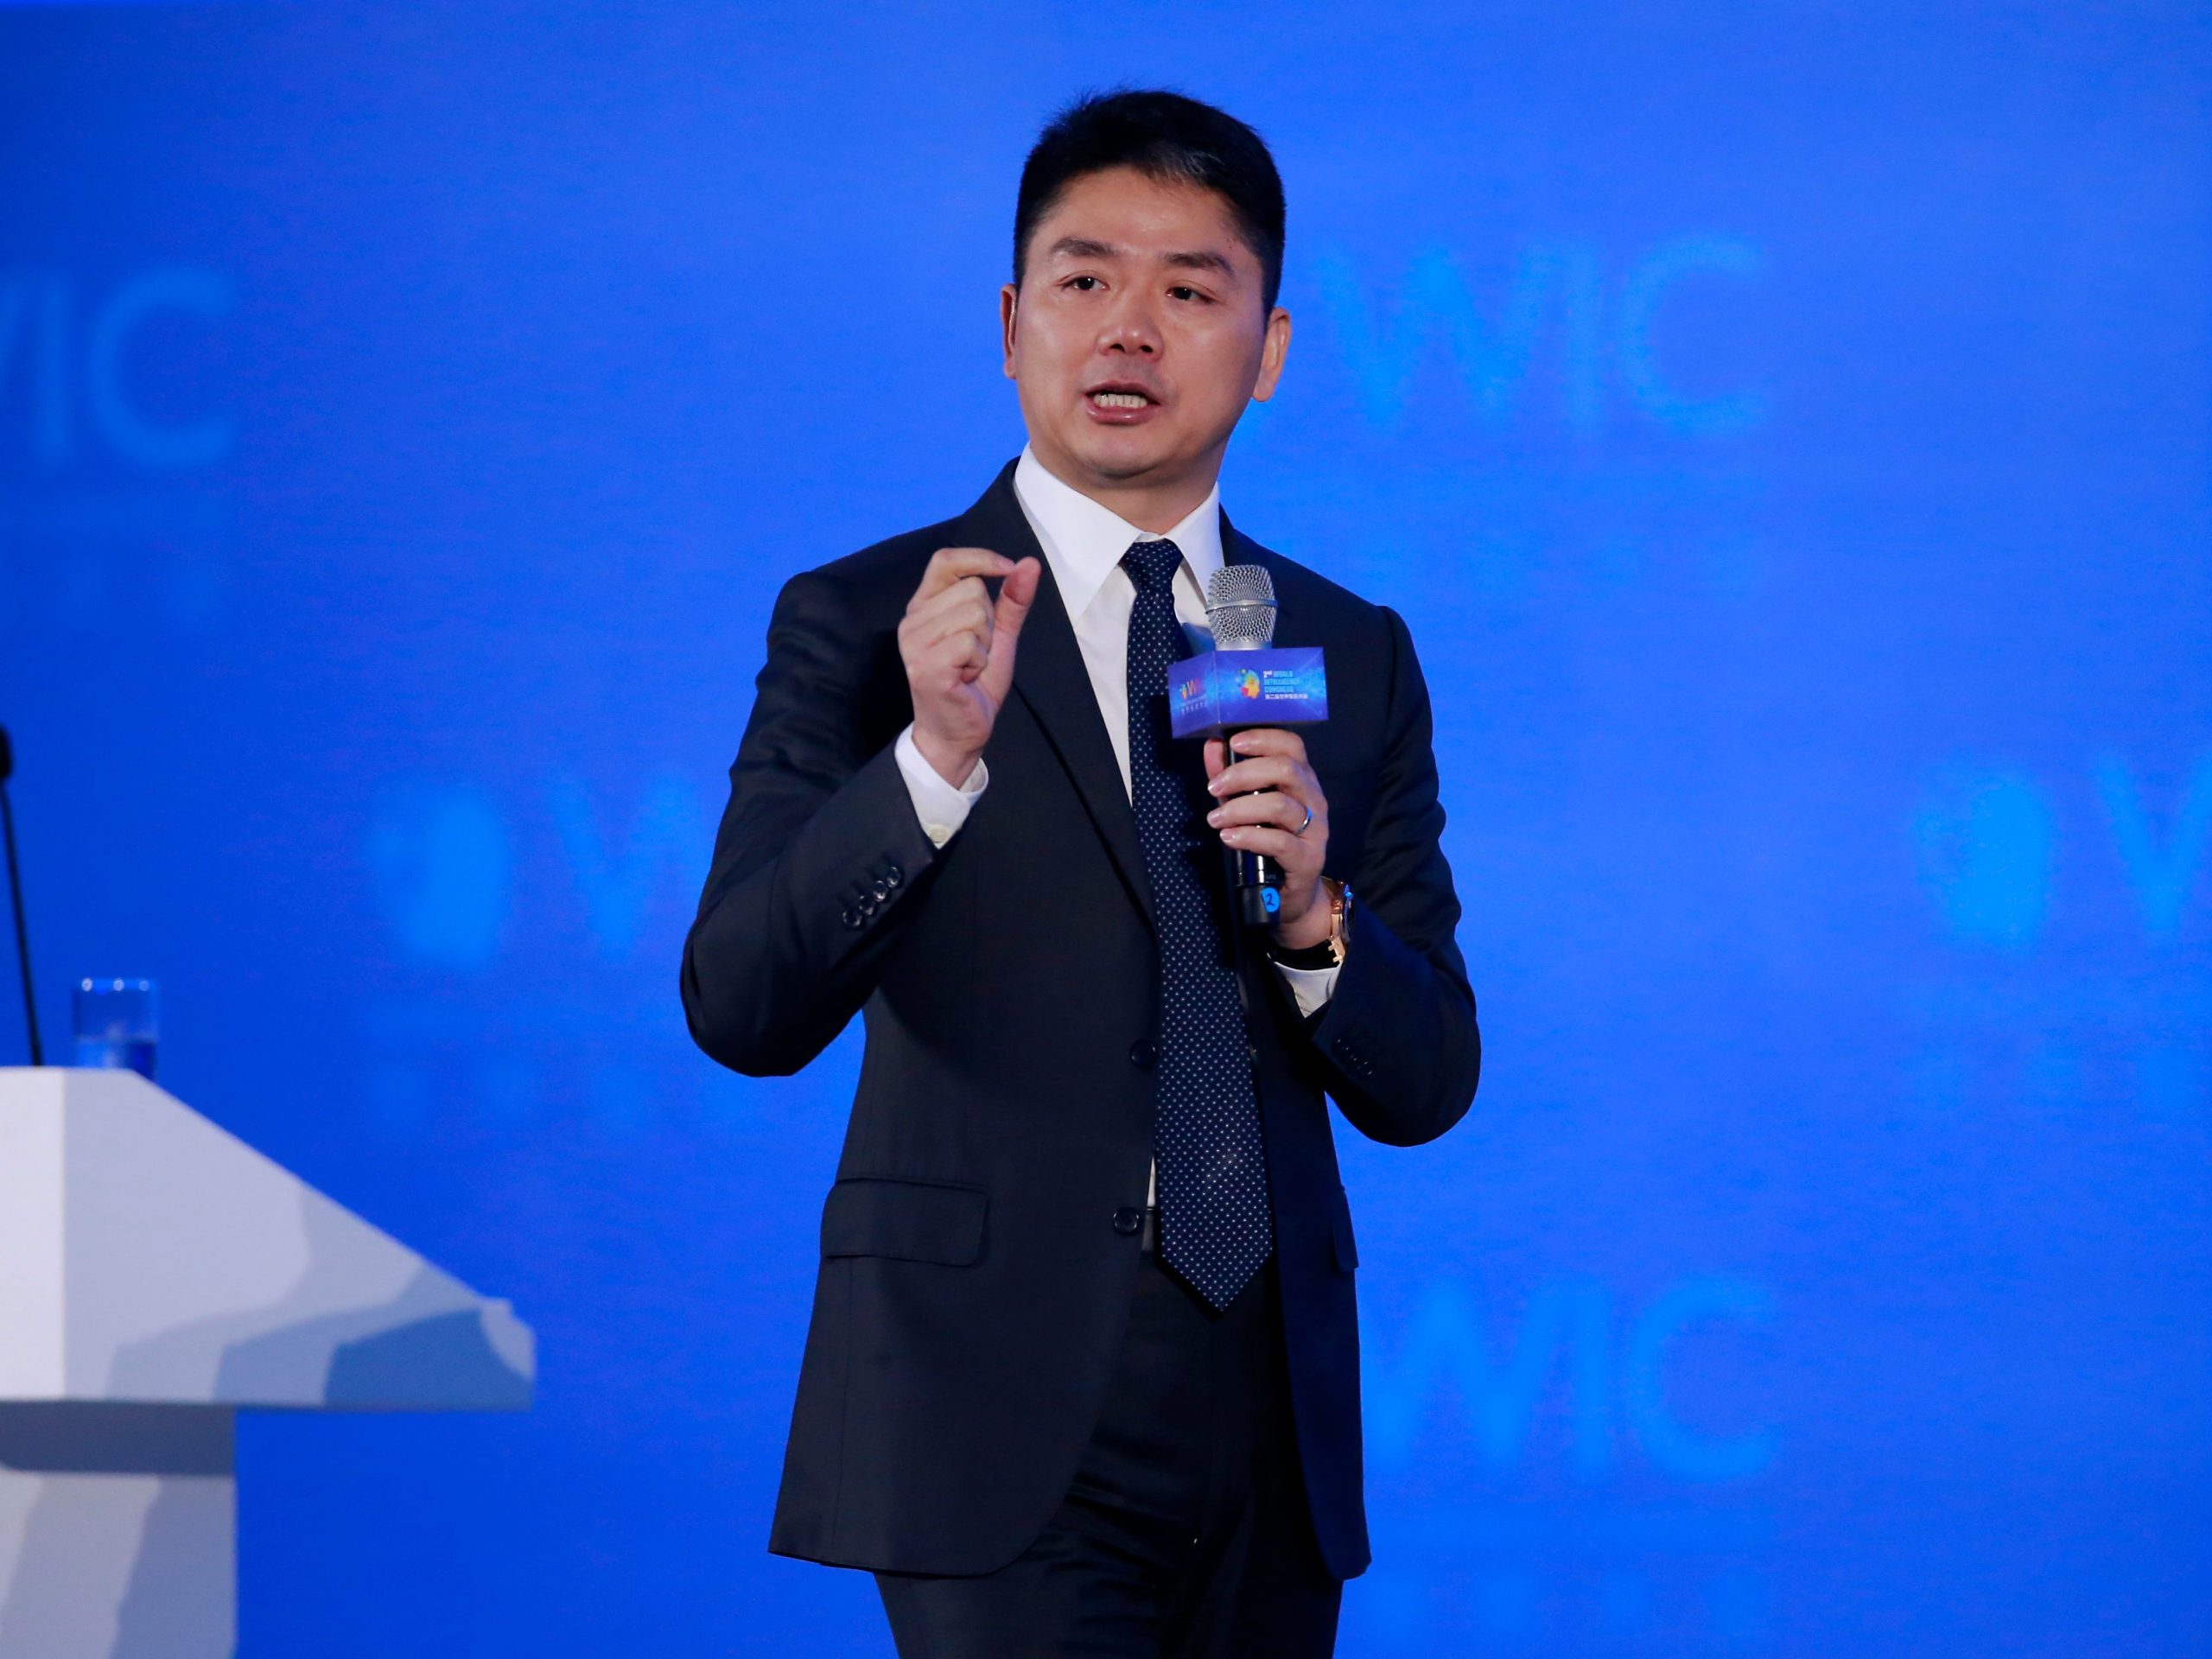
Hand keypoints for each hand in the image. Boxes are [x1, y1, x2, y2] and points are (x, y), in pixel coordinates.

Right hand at [898, 547, 1041, 785]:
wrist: (959, 732)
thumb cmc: (973, 683)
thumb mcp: (999, 636)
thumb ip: (1012, 601)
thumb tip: (1029, 563)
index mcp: (925, 605)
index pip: (945, 559)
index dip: (979, 557)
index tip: (1007, 568)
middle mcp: (913, 619)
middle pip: (972, 589)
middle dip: (989, 622)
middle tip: (975, 652)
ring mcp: (914, 642)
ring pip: (974, 614)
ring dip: (984, 644)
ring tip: (969, 666)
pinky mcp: (925, 665)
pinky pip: (969, 643)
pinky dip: (979, 662)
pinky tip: (966, 678)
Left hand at [1203, 728, 1332, 948]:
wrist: (1288, 894)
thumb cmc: (1267, 842)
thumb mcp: (1245, 804)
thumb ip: (1230, 774)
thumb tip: (1212, 744)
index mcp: (1302, 779)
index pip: (1292, 745)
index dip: (1264, 738)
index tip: (1233, 743)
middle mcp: (1313, 799)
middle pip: (1286, 770)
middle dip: (1243, 774)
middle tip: (1213, 788)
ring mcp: (1315, 829)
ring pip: (1281, 806)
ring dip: (1240, 809)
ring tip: (1215, 819)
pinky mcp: (1308, 858)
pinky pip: (1279, 842)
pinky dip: (1249, 837)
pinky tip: (1229, 837)